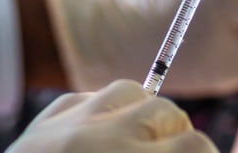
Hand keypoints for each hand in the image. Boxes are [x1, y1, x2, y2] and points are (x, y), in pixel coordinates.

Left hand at [6, 80, 215, 152]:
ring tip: (139, 140)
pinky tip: (100, 136)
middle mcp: (102, 138)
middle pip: (166, 110)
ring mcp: (68, 124)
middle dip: (175, 134)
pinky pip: (84, 98)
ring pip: (127, 90)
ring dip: (141, 113)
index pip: (195, 144)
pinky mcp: (42, 122)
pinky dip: (99, 113)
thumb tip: (195, 150)